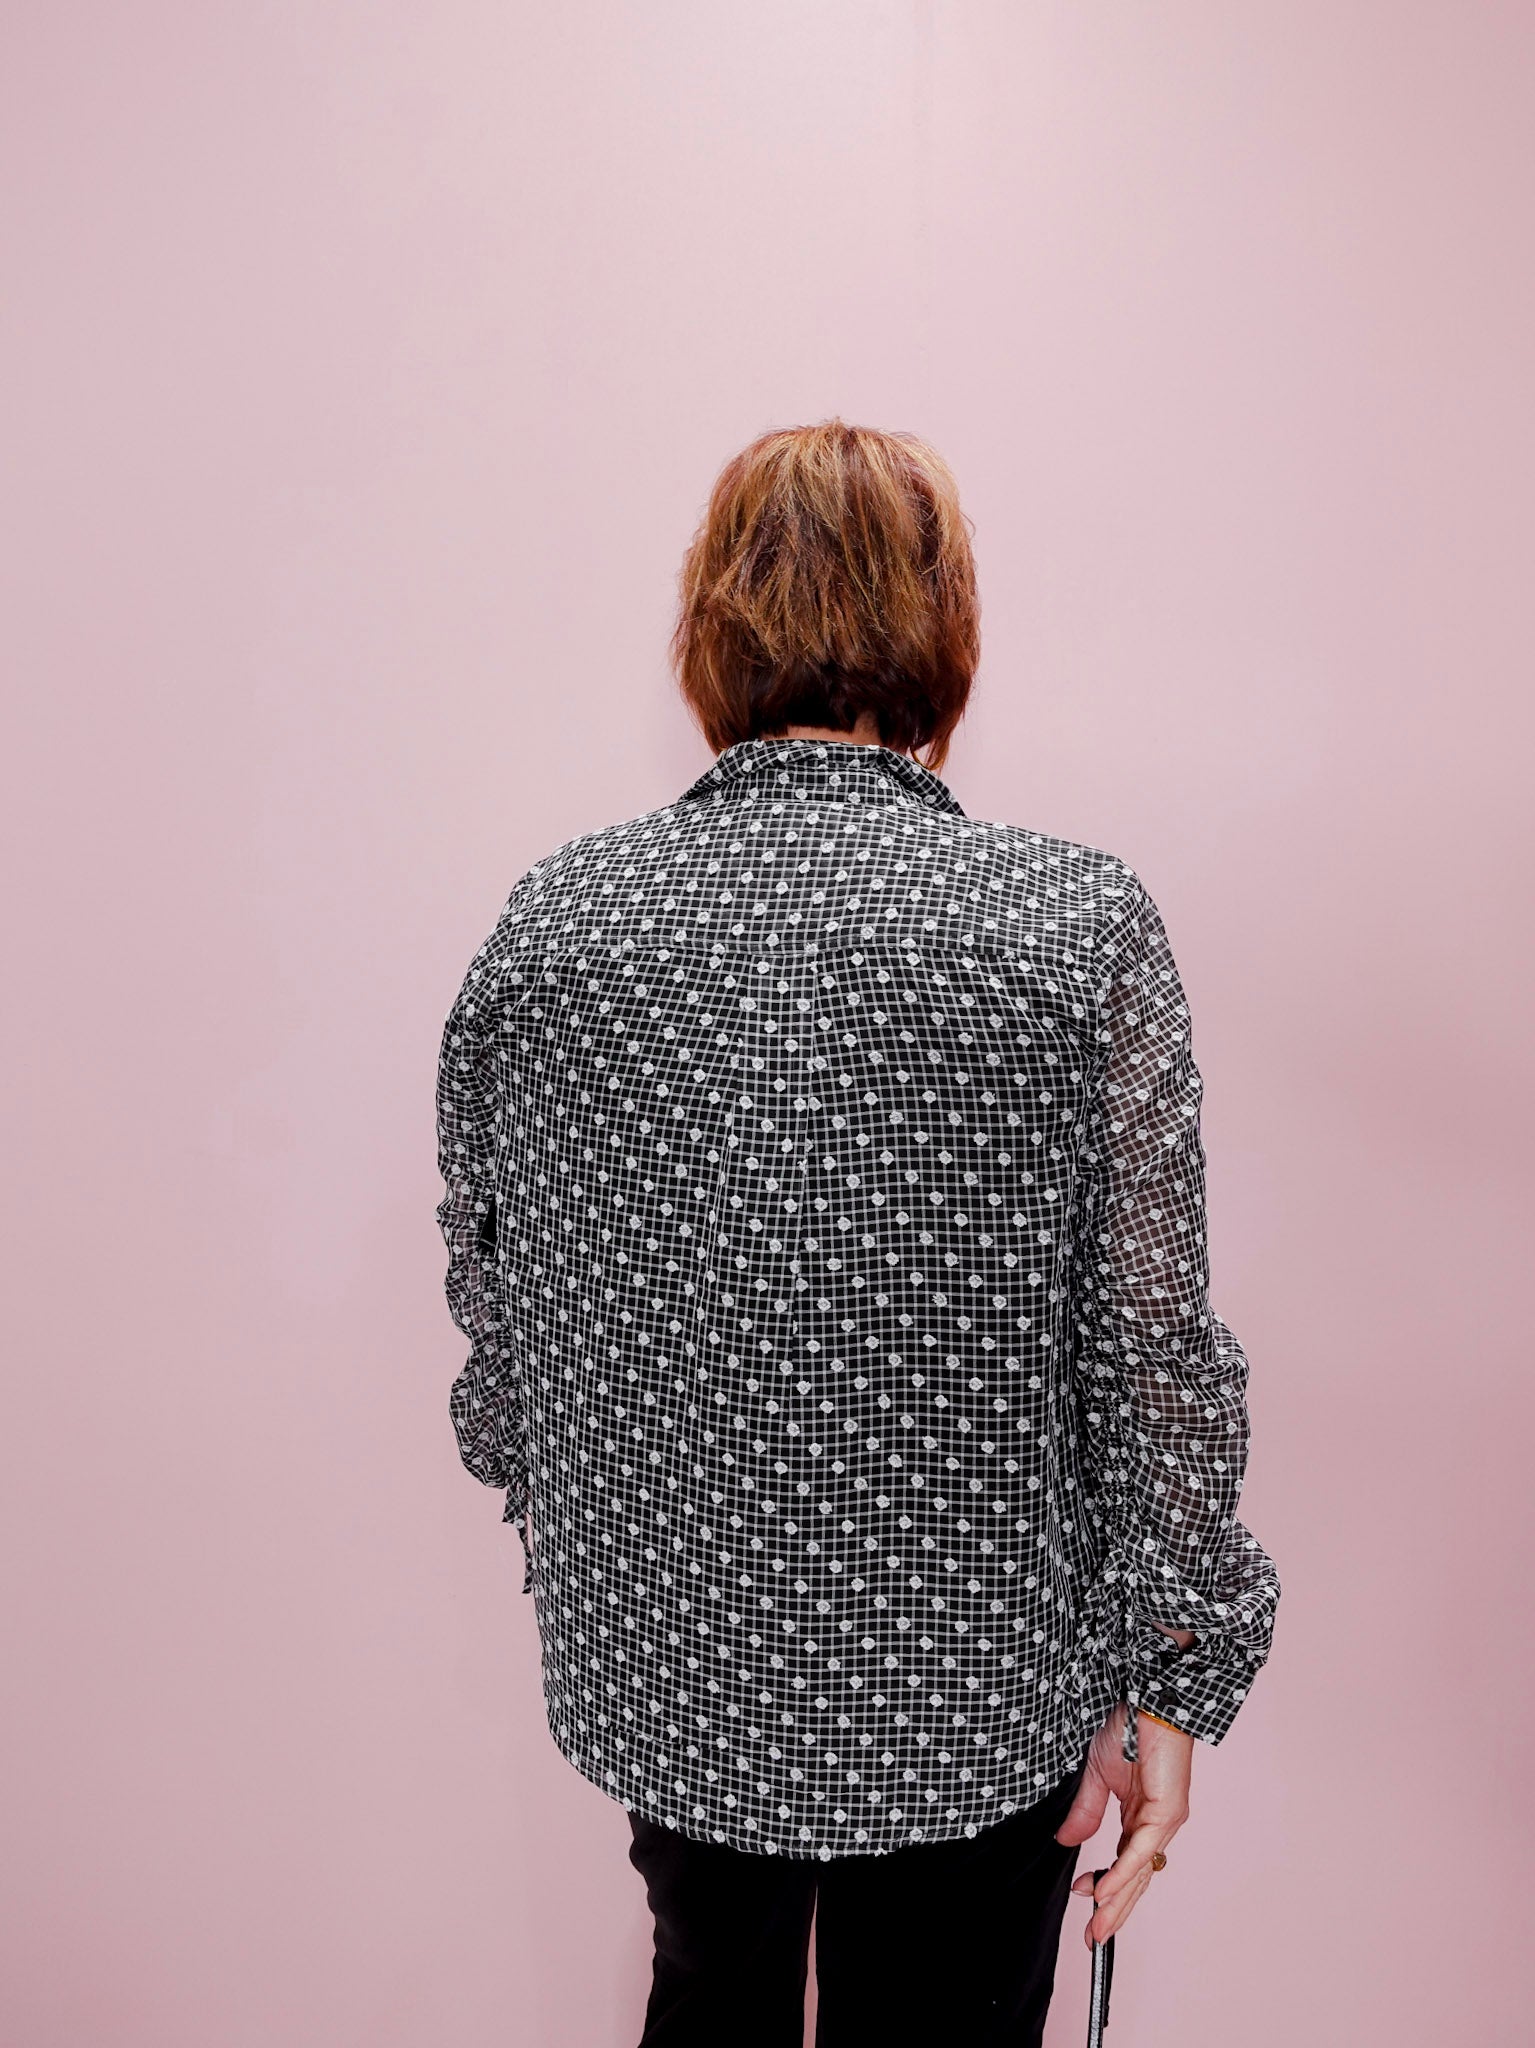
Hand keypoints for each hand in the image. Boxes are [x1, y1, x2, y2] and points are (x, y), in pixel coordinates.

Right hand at [1053, 1703, 1193, 1948]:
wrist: (1146, 1696)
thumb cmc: (1126, 1725)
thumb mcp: (1094, 1775)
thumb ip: (1085, 1812)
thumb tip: (1067, 1842)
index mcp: (1139, 1816)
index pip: (1123, 1864)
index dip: (1106, 1890)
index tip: (1085, 1909)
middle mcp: (1155, 1824)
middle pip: (1135, 1878)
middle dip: (1113, 1911)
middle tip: (1094, 1940)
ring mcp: (1164, 1820)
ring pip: (1140, 1871)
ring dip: (1116, 1902)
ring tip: (1098, 1929)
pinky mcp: (1168, 1809)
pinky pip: (1140, 1849)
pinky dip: (1122, 1873)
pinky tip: (1105, 1893)